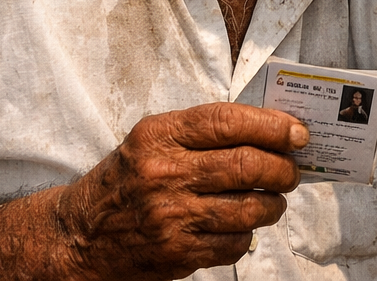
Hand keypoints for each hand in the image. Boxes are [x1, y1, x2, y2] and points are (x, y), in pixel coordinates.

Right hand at [0, 103, 306, 280]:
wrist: (79, 236)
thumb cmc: (128, 178)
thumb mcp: (154, 139)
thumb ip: (206, 130)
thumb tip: (275, 130)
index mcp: (160, 136)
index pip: (229, 121)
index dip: (273, 126)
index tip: (298, 133)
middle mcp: (164, 174)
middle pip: (248, 166)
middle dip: (283, 169)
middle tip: (291, 172)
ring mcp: (171, 218)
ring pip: (250, 209)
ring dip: (274, 205)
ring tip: (274, 200)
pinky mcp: (177, 254)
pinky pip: (234, 244)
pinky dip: (248, 235)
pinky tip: (241, 226)